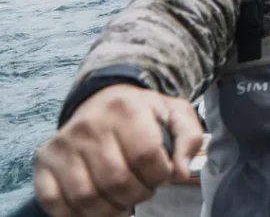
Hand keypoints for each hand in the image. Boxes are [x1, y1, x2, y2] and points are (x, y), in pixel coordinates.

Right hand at [33, 84, 203, 216]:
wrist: (104, 99)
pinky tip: (98, 206)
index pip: (146, 157)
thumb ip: (190, 139)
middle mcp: (90, 124)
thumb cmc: (143, 113)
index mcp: (126, 109)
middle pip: (116, 181)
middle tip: (143, 189)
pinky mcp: (44, 160)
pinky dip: (77, 215)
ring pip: (87, 197)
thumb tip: (181, 172)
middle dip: (138, 194)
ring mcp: (63, 143)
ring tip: (124, 200)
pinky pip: (54, 202)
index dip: (160, 176)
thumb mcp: (176, 114)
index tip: (162, 175)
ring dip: (111, 209)